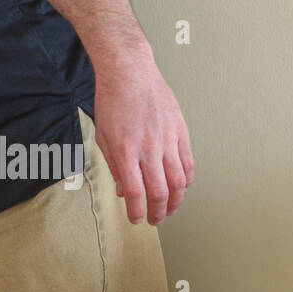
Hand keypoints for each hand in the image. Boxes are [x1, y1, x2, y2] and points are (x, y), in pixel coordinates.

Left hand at [91, 59, 193, 225]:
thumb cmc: (112, 100)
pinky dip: (187, 180)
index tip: (137, 219)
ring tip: (169, 208)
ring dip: (175, 201)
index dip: (138, 212)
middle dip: (158, 212)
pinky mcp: (180, 131)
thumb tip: (124, 190)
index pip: (136, 193)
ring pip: (179, 182)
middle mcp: (148, 147)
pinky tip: (181, 187)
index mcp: (125, 150)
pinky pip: (188, 163)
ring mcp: (167, 140)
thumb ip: (114, 165)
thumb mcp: (103, 135)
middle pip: (160, 192)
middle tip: (154, 219)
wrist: (129, 72)